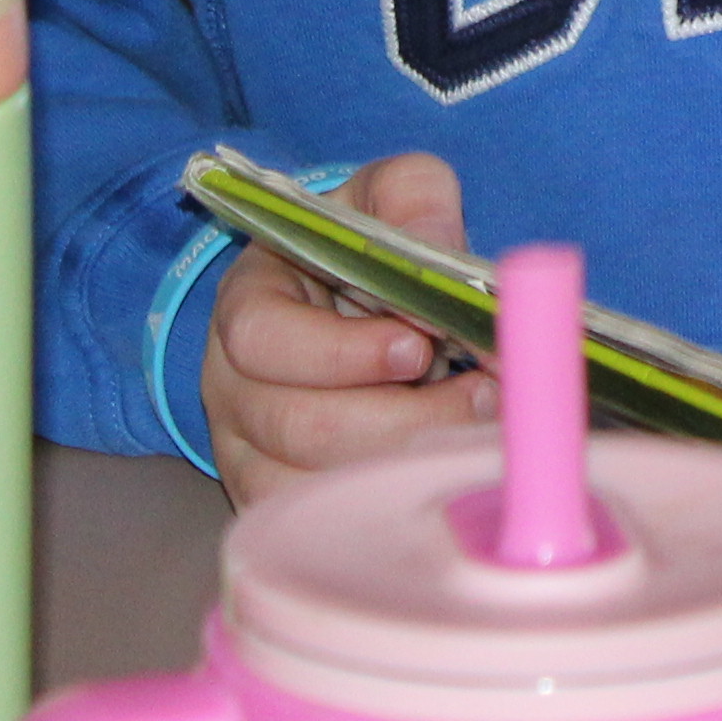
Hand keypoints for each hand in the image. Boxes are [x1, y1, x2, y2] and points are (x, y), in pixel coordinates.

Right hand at [201, 150, 492, 506]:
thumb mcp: (390, 193)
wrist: (352, 301)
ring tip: (483, 427)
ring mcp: (250, 453)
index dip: (342, 351)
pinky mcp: (282, 501)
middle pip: (298, 425)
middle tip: (487, 396)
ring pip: (316, 483)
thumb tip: (437, 249)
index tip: (421, 347)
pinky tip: (450, 469)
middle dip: (403, 416)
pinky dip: (393, 503)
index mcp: (248, 304)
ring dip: (409, 461)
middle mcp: (234, 386)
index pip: (263, 338)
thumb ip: (414, 200)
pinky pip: (328, 527)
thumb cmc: (367, 249)